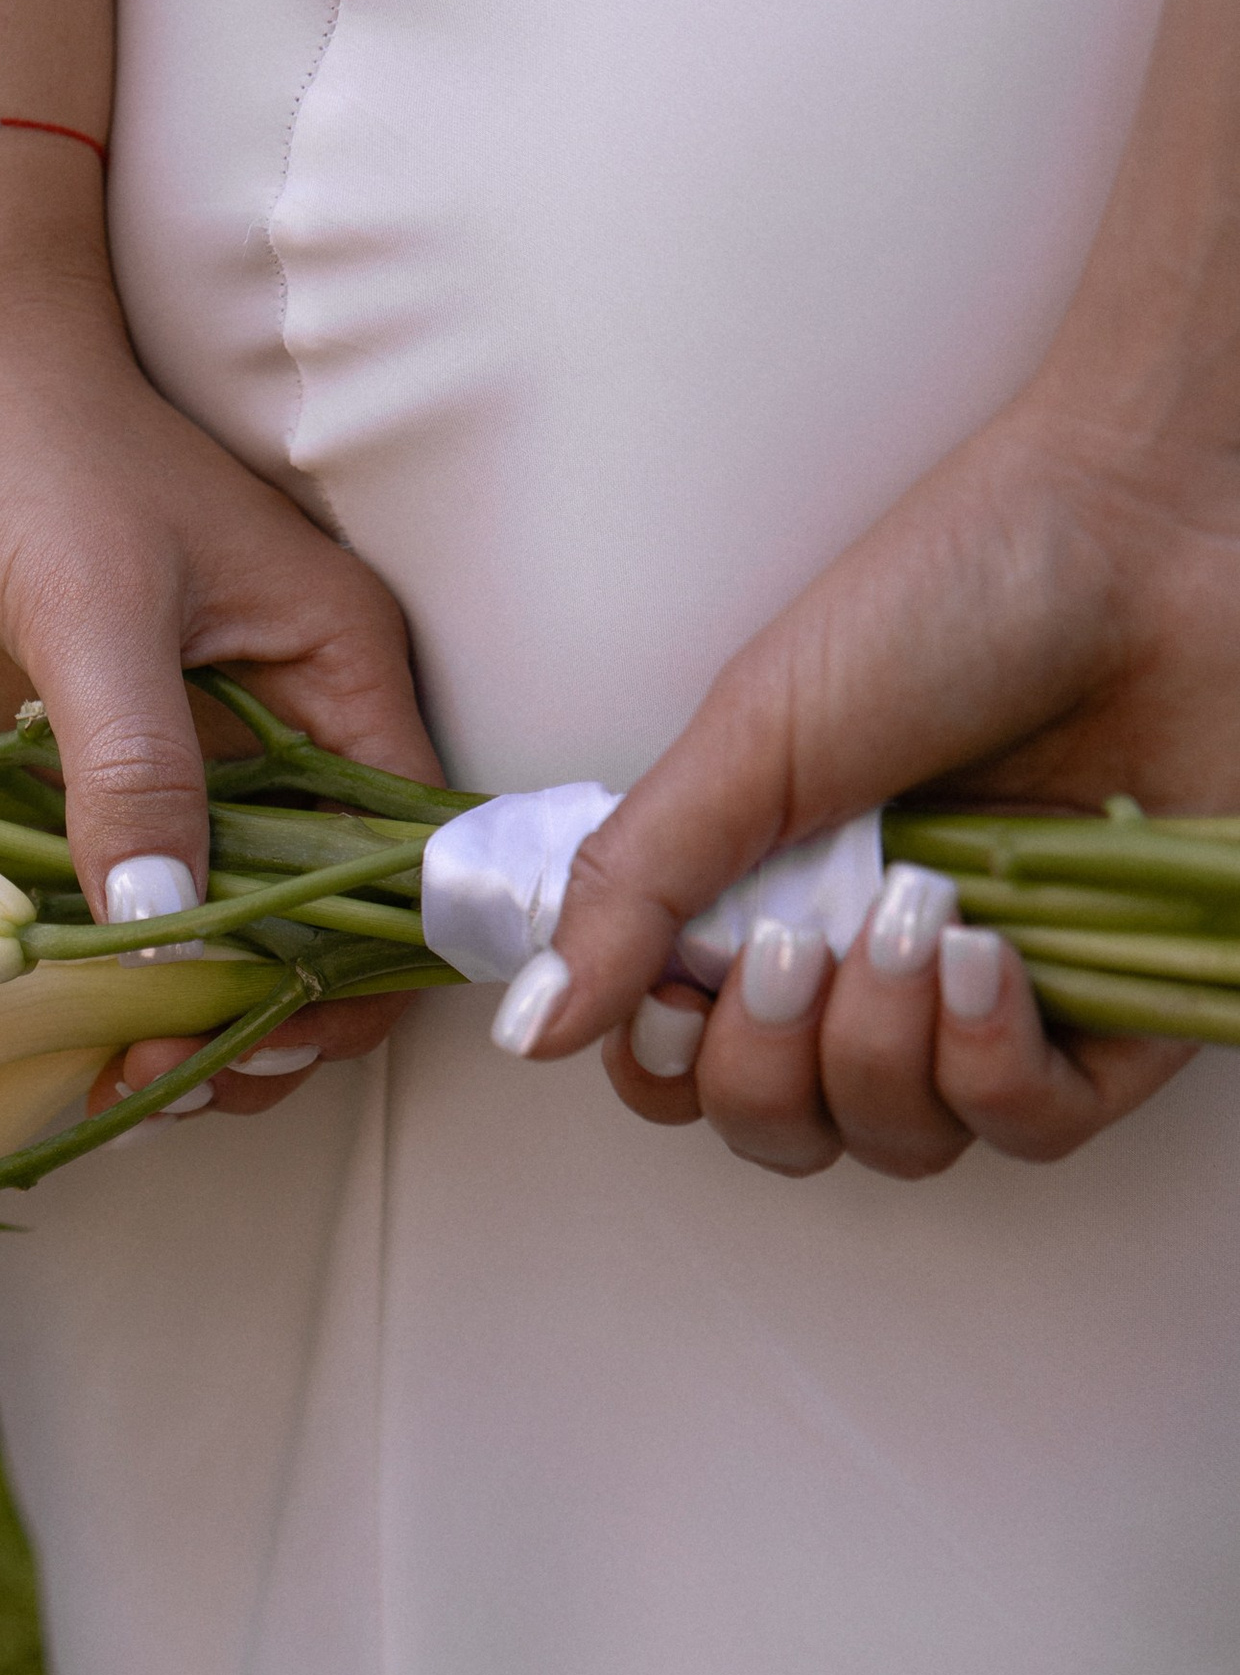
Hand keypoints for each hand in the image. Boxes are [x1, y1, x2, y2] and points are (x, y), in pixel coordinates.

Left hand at [0, 134, 441, 1112]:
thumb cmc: (27, 438)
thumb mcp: (90, 604)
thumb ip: (135, 766)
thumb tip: (166, 929)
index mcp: (343, 669)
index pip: (408, 864)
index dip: (353, 971)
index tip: (255, 1039)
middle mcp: (293, 721)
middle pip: (324, 917)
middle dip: (258, 1014)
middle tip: (154, 1077)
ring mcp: (201, 746)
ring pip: (227, 920)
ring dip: (178, 1006)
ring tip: (100, 1072)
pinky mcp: (110, 758)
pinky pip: (135, 886)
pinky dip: (110, 961)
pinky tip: (59, 1019)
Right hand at [516, 386, 1239, 1173]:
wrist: (1148, 530)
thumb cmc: (954, 594)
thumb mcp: (750, 737)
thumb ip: (630, 889)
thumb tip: (527, 1026)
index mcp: (777, 898)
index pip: (687, 1069)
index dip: (669, 1067)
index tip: (679, 992)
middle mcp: (877, 964)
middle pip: (784, 1130)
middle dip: (765, 1067)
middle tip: (793, 944)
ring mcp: (998, 995)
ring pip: (901, 1143)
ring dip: (881, 1054)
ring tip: (917, 918)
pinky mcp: (1120, 1009)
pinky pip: (1034, 1129)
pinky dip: (991, 1067)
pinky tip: (988, 960)